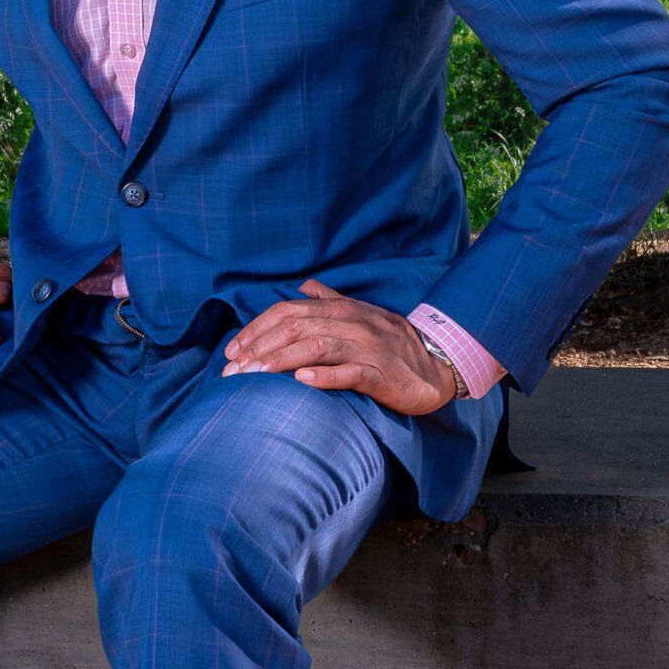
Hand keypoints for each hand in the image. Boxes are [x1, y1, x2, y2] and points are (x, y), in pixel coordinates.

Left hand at [221, 278, 457, 414]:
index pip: (287, 311)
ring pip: (315, 347)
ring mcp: (365, 347)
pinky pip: (350, 373)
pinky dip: (324, 376)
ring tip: (254, 376)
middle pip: (294, 328)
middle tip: (231, 371)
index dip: (256, 329)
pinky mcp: (380, 374)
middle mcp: (349, 322)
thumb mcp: (360, 313)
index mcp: (339, 309)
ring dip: (280, 361)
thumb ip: (329, 299)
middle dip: (258, 348)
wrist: (437, 363)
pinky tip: (301, 382)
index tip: (231, 351)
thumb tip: (302, 286)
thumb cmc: (392, 341)